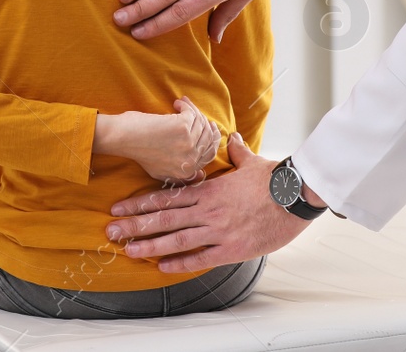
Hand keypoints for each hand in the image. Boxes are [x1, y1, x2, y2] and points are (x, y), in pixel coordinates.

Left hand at [93, 98, 220, 182]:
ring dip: (192, 110)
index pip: (210, 154)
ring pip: (201, 122)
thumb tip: (201, 174)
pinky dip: (186, 105)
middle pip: (209, 137)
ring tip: (181, 105)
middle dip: (203, 121)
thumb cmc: (139, 150)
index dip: (211, 137)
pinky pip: (192, 113)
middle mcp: (190, 161)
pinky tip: (176, 103)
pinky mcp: (183, 128)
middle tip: (195, 112)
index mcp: (186, 172)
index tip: (208, 125)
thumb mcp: (160, 172)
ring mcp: (188, 145)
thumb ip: (180, 176)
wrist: (123, 138)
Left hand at [104, 133, 312, 271]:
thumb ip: (236, 151)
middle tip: (110, 230)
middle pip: (163, 218)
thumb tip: (232, 138)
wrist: (295, 196)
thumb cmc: (273, 179)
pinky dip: (180, 263)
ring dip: (149, 245)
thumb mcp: (250, 161)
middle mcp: (207, 210)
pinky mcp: (231, 248)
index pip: (165, 196)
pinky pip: (200, 258)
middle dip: (134, 225)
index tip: (119, 208)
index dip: (139, 203)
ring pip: (176, 238)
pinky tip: (162, 267)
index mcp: (208, 189)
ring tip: (127, 249)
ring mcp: (217, 230)